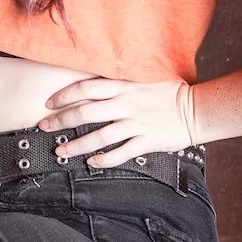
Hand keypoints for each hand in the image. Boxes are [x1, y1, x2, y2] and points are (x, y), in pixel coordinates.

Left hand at [40, 76, 197, 165]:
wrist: (198, 108)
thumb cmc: (170, 92)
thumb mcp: (143, 78)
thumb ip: (119, 82)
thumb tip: (93, 83)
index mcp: (124, 86)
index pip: (86, 88)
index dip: (64, 95)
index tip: (48, 103)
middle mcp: (127, 104)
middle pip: (85, 113)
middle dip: (60, 121)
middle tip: (43, 127)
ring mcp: (136, 124)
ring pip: (99, 137)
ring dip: (76, 145)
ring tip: (60, 151)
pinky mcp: (147, 141)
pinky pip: (121, 153)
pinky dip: (104, 160)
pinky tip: (91, 163)